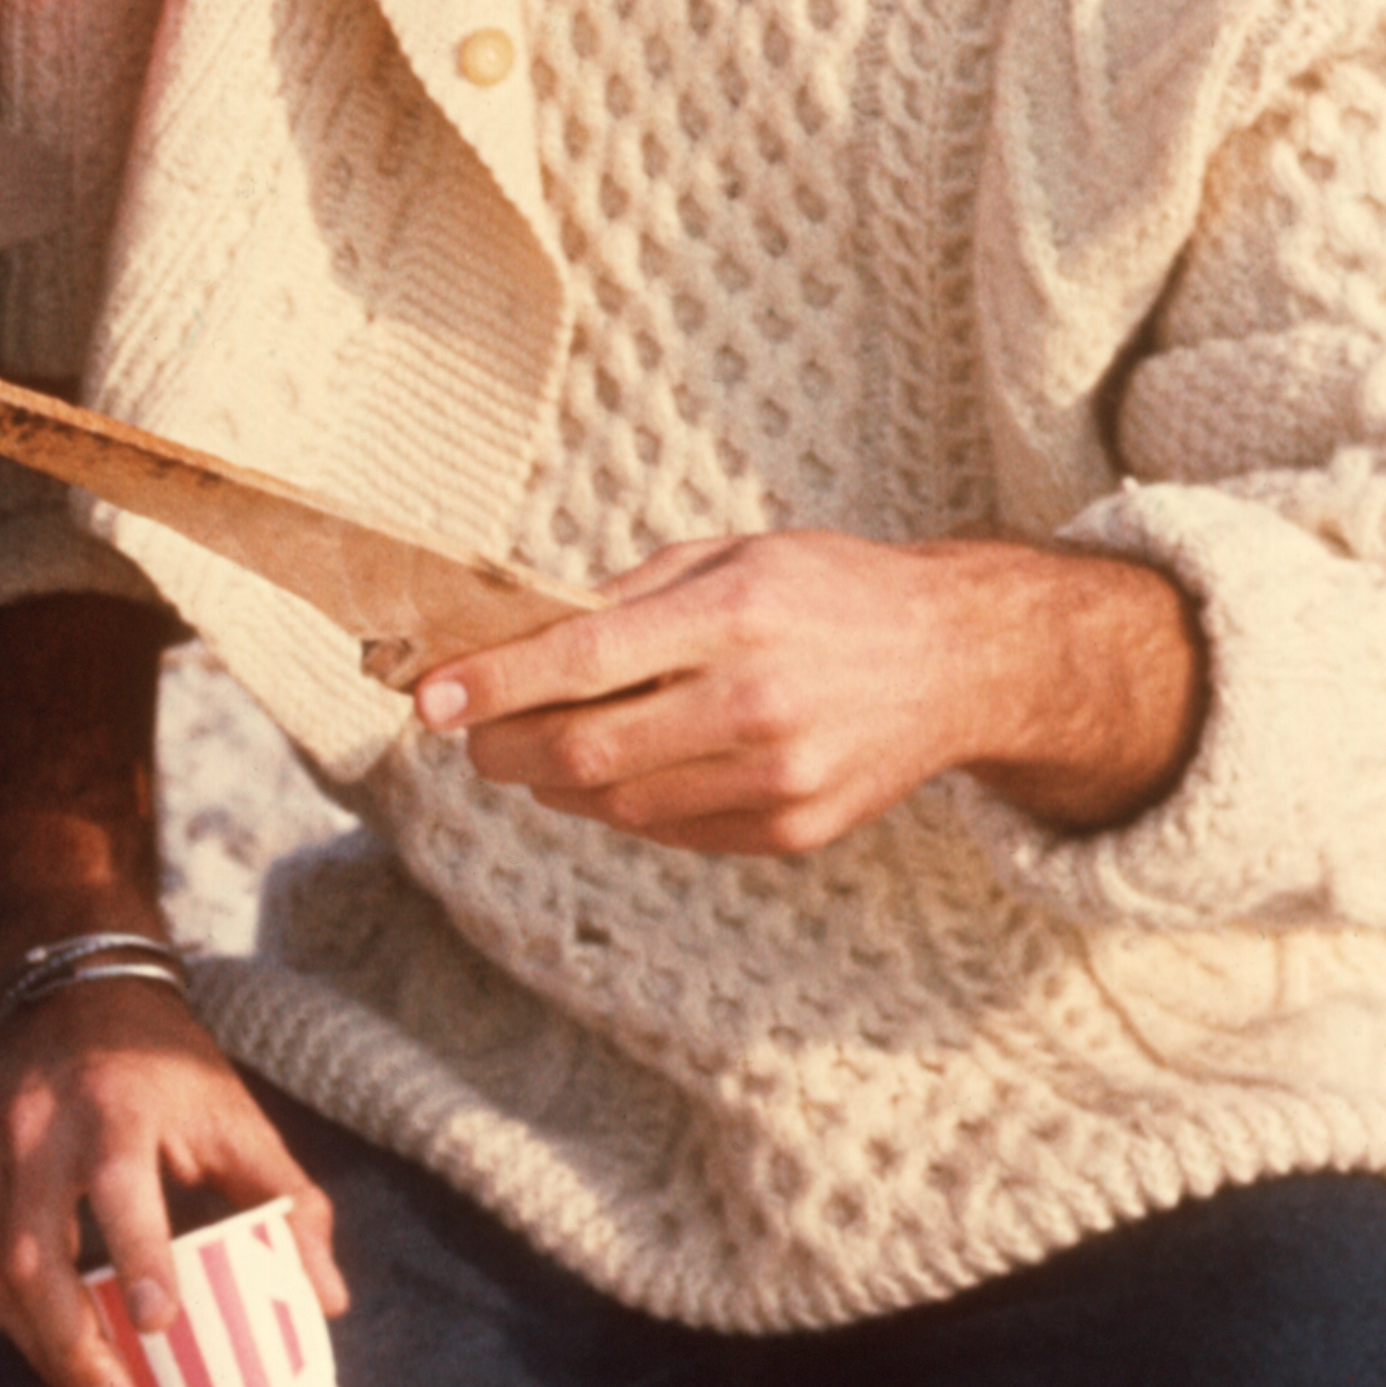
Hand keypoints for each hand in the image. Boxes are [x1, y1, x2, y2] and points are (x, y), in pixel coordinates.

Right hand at [0, 980, 339, 1386]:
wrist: (78, 993)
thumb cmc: (169, 1072)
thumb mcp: (237, 1120)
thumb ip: (289, 1203)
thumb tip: (329, 1301)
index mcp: (116, 1107)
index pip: (119, 1188)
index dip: (137, 1258)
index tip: (159, 1324)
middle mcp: (38, 1125)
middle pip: (34, 1254)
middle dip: (73, 1348)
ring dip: (36, 1347)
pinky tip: (35, 1341)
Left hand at [407, 530, 1197, 852]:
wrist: (959, 660)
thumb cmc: (827, 589)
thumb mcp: (729, 555)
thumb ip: (624, 596)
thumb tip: (515, 635)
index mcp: (734, 615)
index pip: (581, 660)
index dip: (491, 685)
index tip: (426, 698)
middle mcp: (755, 703)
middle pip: (584, 751)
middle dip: (502, 747)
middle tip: (469, 732)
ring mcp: (777, 779)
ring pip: (616, 804)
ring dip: (550, 782)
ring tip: (529, 749)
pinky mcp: (791, 831)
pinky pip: (669, 831)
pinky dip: (619, 805)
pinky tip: (609, 773)